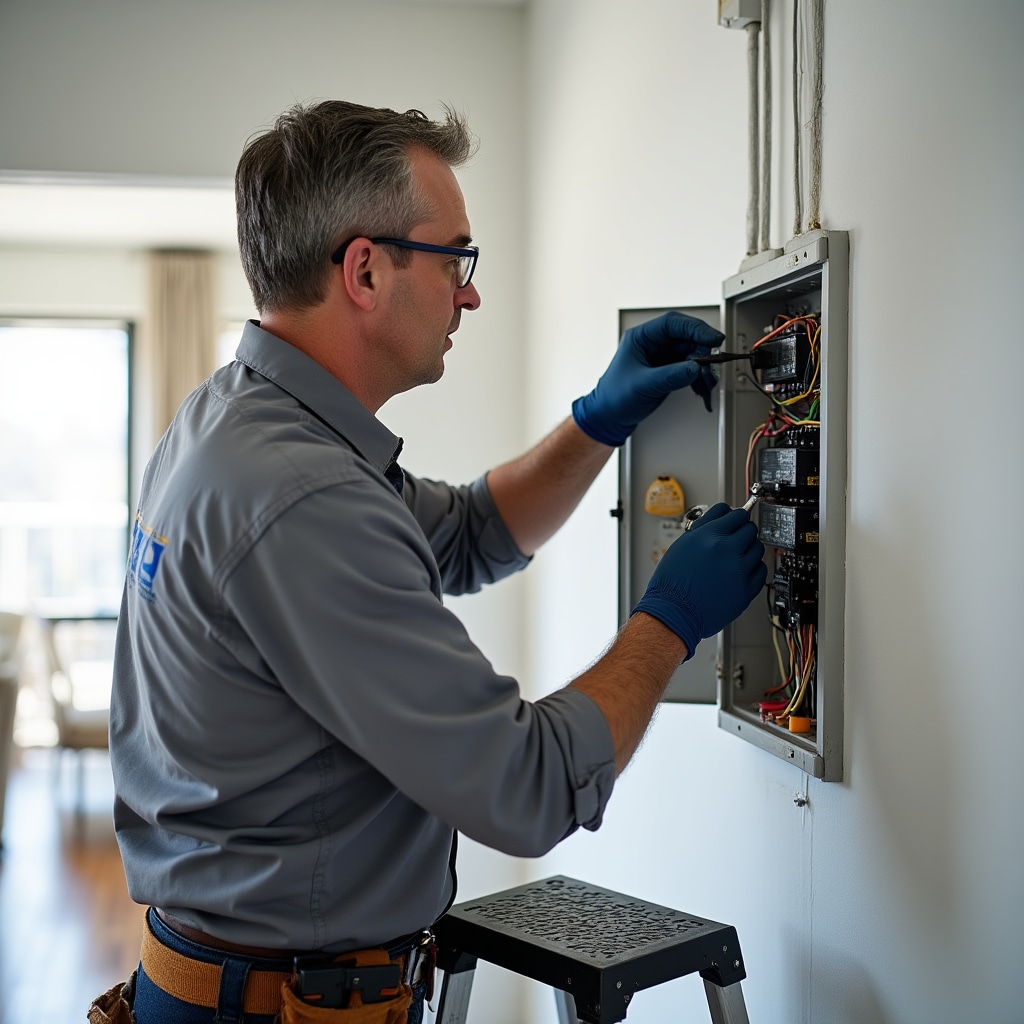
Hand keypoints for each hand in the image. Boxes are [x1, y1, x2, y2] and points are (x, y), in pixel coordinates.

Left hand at [572, 311, 723, 446]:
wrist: (610, 416)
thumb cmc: (615, 397)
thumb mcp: (643, 385)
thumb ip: (670, 376)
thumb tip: (695, 368)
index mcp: (641, 338)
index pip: (672, 324)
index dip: (695, 328)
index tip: (712, 338)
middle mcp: (653, 344)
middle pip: (686, 337)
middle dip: (702, 349)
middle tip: (713, 361)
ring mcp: (662, 357)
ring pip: (692, 353)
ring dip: (703, 366)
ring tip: (707, 380)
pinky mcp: (669, 371)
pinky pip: (691, 368)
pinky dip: (699, 377)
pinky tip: (701, 387)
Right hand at [632, 503, 766, 659]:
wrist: (674, 612)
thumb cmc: (673, 582)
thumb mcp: (682, 544)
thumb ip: (706, 526)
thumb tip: (723, 515)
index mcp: (709, 536)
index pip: (737, 514)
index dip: (736, 517)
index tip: (736, 521)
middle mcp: (726, 550)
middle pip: (750, 529)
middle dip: (743, 532)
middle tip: (735, 539)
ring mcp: (739, 571)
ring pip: (758, 549)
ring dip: (749, 549)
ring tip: (736, 557)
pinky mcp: (746, 590)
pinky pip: (761, 571)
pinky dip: (754, 568)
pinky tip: (741, 571)